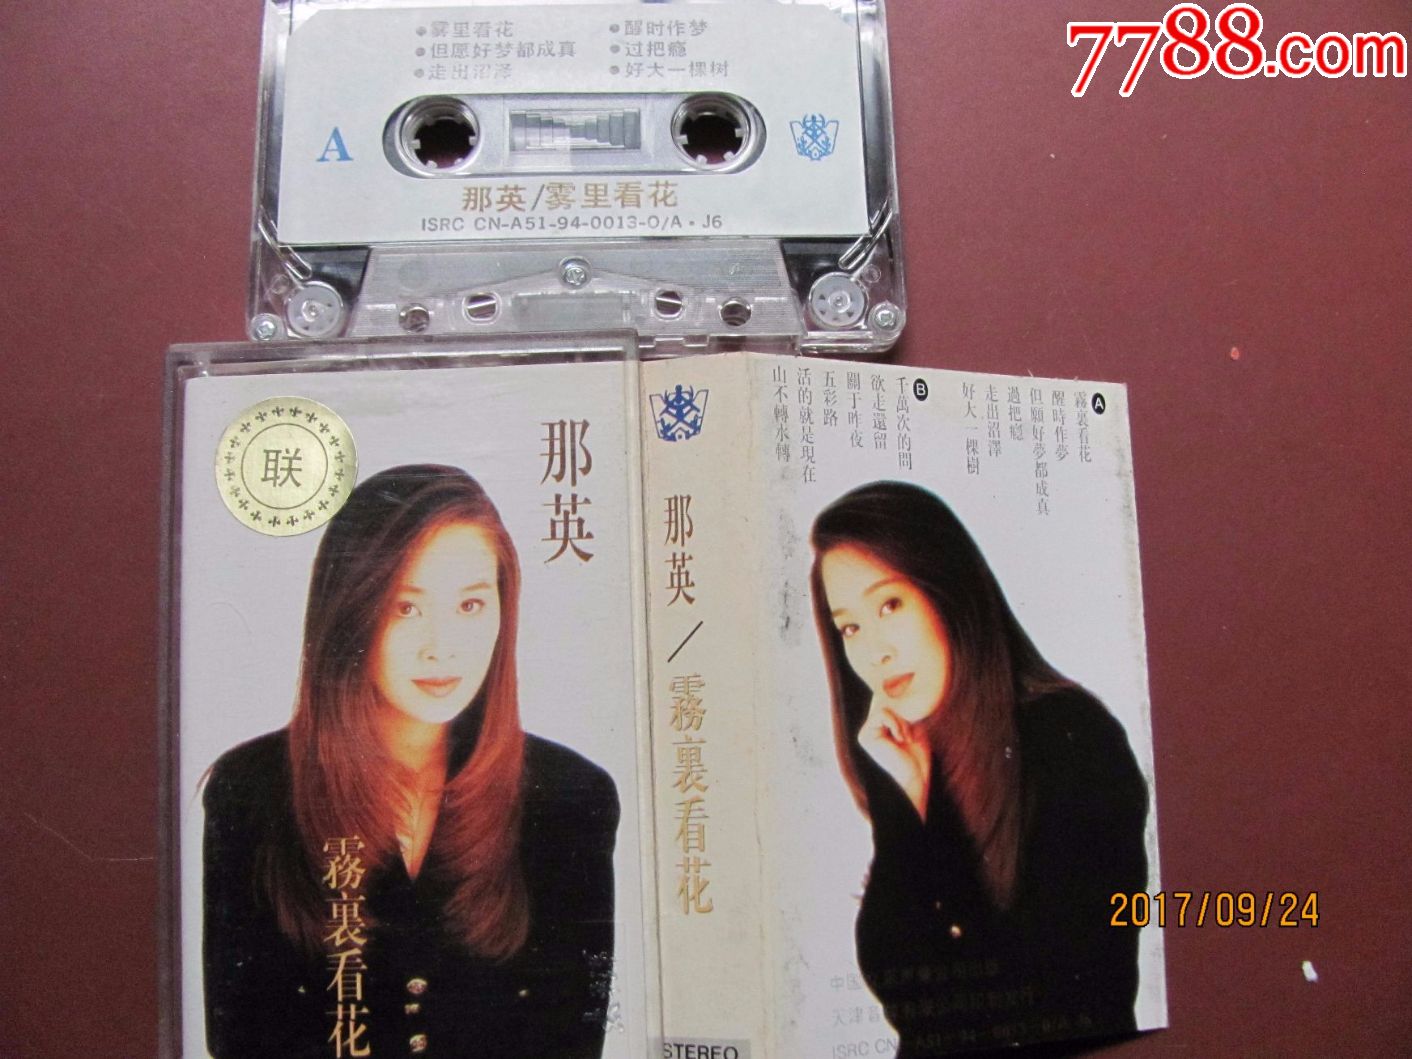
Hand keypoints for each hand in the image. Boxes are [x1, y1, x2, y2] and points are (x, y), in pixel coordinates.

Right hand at [857, 696, 931, 820]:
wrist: (915, 780)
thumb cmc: (918, 758)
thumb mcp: (914, 728)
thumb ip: (905, 711)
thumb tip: (903, 686)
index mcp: (880, 728)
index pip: (885, 701)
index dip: (895, 694)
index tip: (906, 699)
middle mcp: (870, 728)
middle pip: (884, 700)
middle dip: (901, 711)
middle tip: (909, 731)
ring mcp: (866, 732)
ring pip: (883, 706)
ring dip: (900, 720)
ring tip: (906, 737)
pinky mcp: (865, 736)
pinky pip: (881, 714)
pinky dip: (895, 723)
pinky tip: (901, 738)